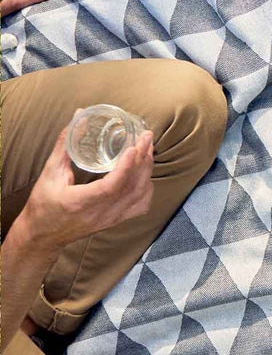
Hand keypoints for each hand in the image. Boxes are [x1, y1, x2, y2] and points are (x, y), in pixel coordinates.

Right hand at [14, 123, 153, 257]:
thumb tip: (79, 116)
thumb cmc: (42, 205)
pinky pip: (140, 207)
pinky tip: (144, 173)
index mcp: (79, 203)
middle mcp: (98, 214)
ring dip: (147, 171)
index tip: (133, 147)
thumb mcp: (49, 174)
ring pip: (139, 197)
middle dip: (142, 159)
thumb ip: (64, 145)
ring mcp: (109, 220)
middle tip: (145, 136)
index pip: (110, 187)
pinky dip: (147, 188)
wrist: (41, 238)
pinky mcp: (113, 222)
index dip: (125, 167)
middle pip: (131, 188)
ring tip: (147, 148)